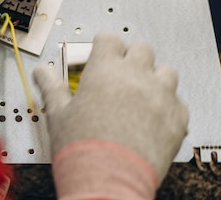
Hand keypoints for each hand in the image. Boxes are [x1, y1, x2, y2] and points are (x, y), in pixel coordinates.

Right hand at [33, 32, 188, 181]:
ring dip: (154, 79)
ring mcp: (160, 95)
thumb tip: (42, 73)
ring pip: (166, 71)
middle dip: (131, 58)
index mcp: (104, 69)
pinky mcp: (177, 118)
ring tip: (141, 95)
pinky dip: (168, 107)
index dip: (104, 45)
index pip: (109, 38)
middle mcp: (136, 76)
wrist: (108, 181)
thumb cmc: (82, 149)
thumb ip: (51, 87)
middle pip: (141, 48)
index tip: (101, 53)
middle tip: (121, 75)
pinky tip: (154, 119)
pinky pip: (178, 102)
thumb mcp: (59, 114)